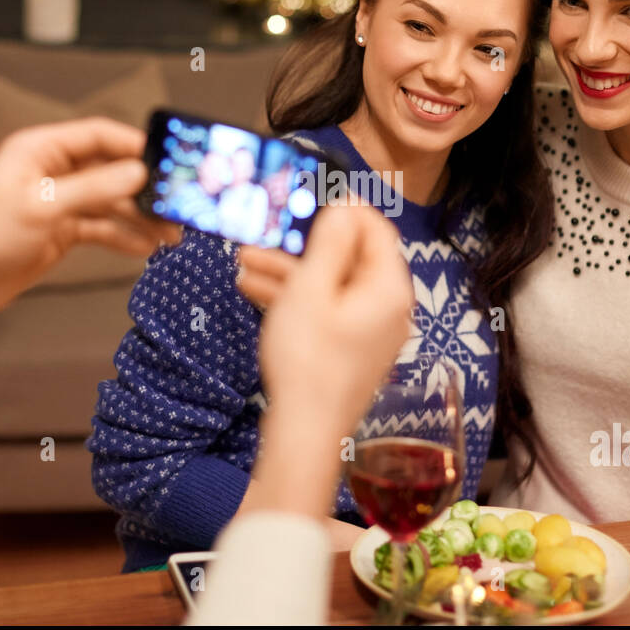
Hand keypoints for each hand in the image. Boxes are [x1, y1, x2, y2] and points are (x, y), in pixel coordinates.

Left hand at [0, 117, 180, 335]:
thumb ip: (94, 188)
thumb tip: (137, 172)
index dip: (135, 145)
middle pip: (111, 168)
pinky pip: (102, 227)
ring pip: (111, 201)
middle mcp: (53, 170)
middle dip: (144, 187)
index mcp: (40, 149)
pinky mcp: (62, 228)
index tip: (168, 160)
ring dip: (140, 217)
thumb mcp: (43, 207)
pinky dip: (123, 236)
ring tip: (170, 234)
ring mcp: (59, 200)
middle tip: (175, 202)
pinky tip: (146, 248)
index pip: (99, 135)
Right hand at [246, 203, 412, 518]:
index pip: (376, 230)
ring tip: (241, 261)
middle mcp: (387, 308)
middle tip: (263, 231)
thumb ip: (330, 242)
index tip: (309, 196)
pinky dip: (294, 299)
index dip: (344, 209)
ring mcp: (369, 332)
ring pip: (330, 287)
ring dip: (288, 272)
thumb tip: (346, 204)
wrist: (305, 433)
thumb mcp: (312, 289)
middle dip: (302, 244)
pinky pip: (325, 311)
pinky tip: (251, 291)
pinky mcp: (349, 351)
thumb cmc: (308, 359)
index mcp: (388, 288)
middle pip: (349, 259)